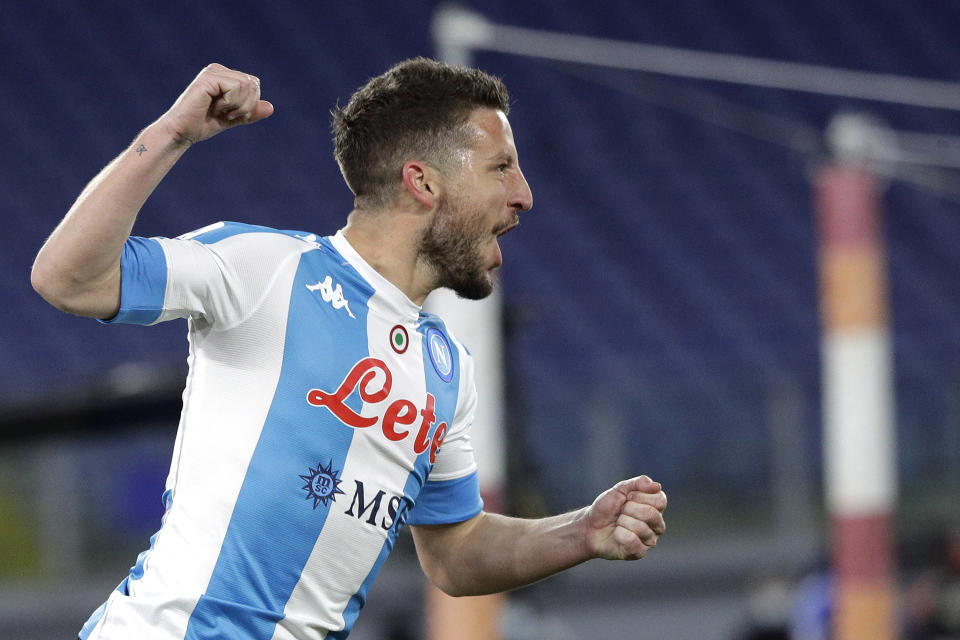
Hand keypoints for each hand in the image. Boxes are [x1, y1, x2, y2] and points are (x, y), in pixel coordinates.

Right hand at [157, 63, 273, 144]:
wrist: (182, 132)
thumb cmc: (203, 124)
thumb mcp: (233, 118)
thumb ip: (250, 112)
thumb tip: (271, 107)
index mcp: (225, 76)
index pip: (254, 84)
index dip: (250, 104)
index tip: (232, 114)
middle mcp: (218, 69)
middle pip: (253, 83)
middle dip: (246, 105)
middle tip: (227, 114)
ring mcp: (212, 72)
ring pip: (246, 85)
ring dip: (238, 105)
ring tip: (220, 111)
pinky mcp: (208, 78)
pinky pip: (235, 87)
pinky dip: (230, 103)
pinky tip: (215, 107)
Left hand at [584, 475, 666, 560]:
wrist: (590, 526)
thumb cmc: (607, 508)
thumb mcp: (620, 489)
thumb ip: (638, 483)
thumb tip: (657, 486)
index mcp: (656, 508)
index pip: (660, 500)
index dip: (639, 496)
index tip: (627, 498)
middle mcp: (657, 525)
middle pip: (651, 514)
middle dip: (628, 509)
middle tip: (620, 512)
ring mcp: (650, 540)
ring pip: (641, 528)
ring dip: (622, 521)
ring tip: (617, 523)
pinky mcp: (639, 552)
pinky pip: (632, 541)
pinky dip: (619, 534)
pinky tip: (617, 534)